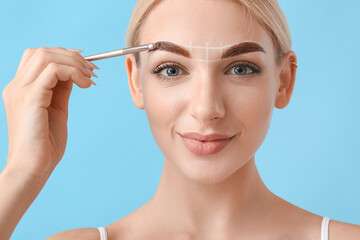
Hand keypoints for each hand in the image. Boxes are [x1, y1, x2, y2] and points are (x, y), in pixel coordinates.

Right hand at [2, 47, 98, 178]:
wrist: (33, 168)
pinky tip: (85, 85)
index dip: (63, 54)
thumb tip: (74, 73)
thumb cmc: (45, 144)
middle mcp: (17, 86)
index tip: (85, 63)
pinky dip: (73, 73)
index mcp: (21, 89)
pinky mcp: (30, 98)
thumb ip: (61, 90)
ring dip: (74, 63)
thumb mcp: (57, 110)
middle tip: (92, 70)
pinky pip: (53, 71)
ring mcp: (21, 90)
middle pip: (42, 52)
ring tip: (90, 78)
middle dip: (72, 56)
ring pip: (47, 56)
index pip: (38, 57)